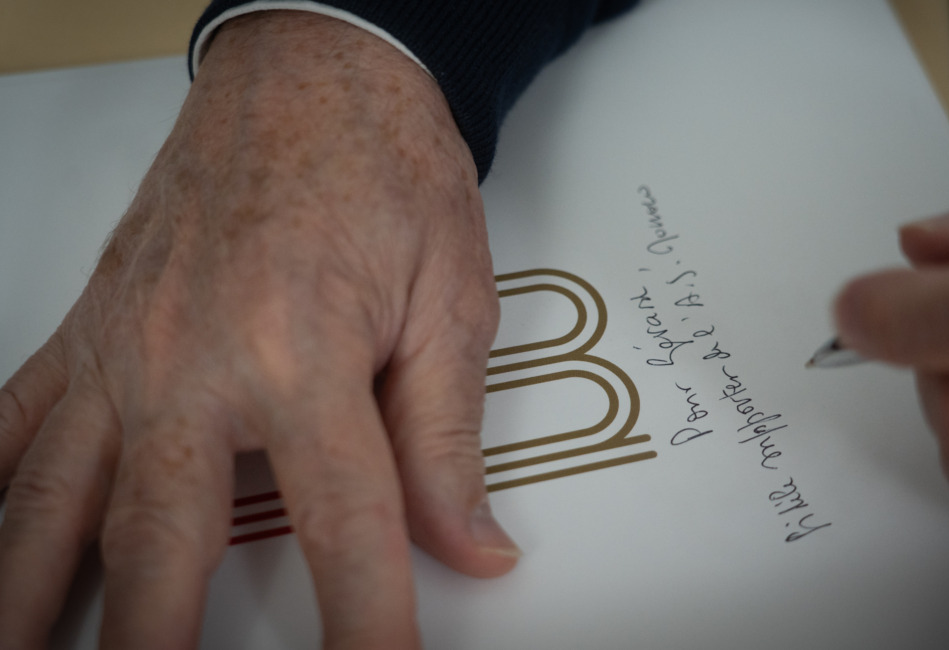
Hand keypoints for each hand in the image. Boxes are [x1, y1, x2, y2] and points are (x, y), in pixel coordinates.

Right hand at [0, 11, 518, 647]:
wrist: (314, 70)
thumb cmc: (382, 165)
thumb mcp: (452, 299)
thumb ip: (447, 437)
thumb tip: (471, 544)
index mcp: (304, 354)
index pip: (346, 530)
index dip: (366, 626)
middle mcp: (195, 359)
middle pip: (164, 544)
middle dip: (158, 646)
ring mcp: (126, 346)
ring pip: (55, 502)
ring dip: (31, 598)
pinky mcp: (92, 328)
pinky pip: (14, 421)